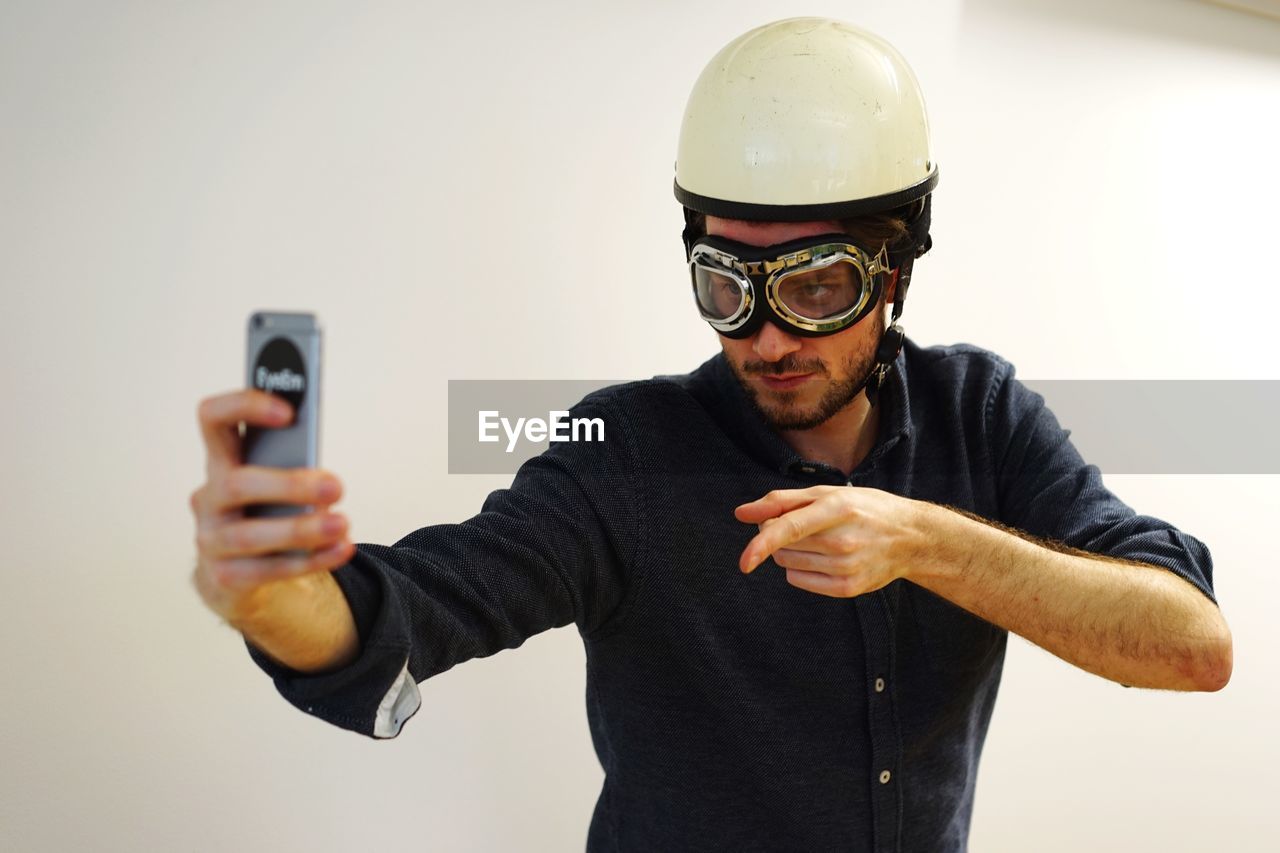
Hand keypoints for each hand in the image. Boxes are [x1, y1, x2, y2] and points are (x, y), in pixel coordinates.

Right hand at [189, 389, 354, 624]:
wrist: (236, 576)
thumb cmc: (267, 512)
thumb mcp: (279, 484)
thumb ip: (294, 469)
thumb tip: (326, 481)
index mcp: (221, 460)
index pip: (213, 418)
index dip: (244, 407)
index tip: (289, 412)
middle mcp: (208, 497)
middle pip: (236, 484)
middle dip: (289, 485)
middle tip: (336, 487)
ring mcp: (210, 539)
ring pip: (251, 535)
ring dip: (302, 530)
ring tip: (343, 524)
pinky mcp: (223, 577)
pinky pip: (267, 570)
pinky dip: (310, 560)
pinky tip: (340, 549)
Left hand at [734, 485, 926, 597]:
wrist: (911, 538)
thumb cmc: (863, 509)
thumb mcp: (827, 494)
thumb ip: (781, 501)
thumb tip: (741, 514)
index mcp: (837, 508)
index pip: (790, 529)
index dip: (762, 544)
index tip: (744, 561)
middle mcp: (842, 541)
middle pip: (783, 547)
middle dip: (779, 535)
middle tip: (804, 525)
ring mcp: (846, 567)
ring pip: (788, 564)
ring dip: (790, 552)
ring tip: (819, 540)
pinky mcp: (848, 588)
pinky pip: (799, 581)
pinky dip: (800, 570)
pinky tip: (823, 558)